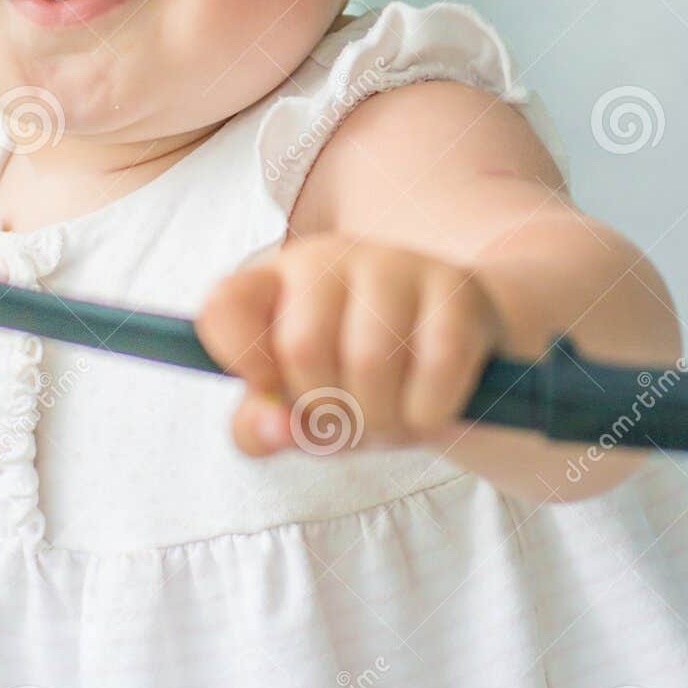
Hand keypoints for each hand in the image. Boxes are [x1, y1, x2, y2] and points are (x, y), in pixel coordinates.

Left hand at [195, 232, 506, 457]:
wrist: (463, 356)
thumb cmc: (361, 383)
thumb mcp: (302, 410)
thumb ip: (263, 427)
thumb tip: (272, 429)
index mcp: (276, 280)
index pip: (224, 306)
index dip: (241, 363)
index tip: (272, 392)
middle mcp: (329, 258)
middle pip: (302, 346)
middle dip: (329, 409)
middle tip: (352, 419)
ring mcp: (396, 264)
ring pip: (370, 360)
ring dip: (382, 419)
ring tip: (392, 417)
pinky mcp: (456, 290)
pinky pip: (435, 369)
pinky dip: (428, 413)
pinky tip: (430, 408)